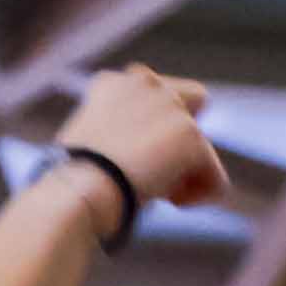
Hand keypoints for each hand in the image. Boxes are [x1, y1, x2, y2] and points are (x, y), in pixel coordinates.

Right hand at [55, 64, 223, 216]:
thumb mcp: (88, 147)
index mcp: (113, 84)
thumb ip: (116, 138)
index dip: (152, 128)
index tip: (133, 158)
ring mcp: (170, 106)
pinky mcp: (190, 134)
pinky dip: (199, 194)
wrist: (79, 189)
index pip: (152, 92)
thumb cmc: (71, 183)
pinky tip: (172, 203)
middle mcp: (144, 82)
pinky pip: (214, 176)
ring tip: (158, 194)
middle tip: (159, 170)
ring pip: (201, 145)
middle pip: (193, 100)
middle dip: (182, 136)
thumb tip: (132, 158)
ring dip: (185, 172)